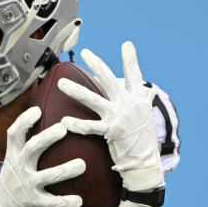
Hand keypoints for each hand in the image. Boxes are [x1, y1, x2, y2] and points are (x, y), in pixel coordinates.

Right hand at [0, 106, 85, 206]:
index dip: (24, 121)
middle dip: (47, 138)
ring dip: (65, 170)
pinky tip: (78, 200)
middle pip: (31, 149)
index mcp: (14, 155)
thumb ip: (25, 143)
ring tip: (82, 164)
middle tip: (63, 128)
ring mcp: (26, 185)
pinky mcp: (33, 202)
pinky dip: (65, 202)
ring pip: (46, 176)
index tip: (37, 110)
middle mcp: (19, 168)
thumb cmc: (15, 178)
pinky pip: (51, 202)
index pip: (14, 134)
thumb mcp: (14, 159)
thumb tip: (41, 113)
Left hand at [57, 42, 163, 192]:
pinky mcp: (112, 132)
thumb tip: (146, 88)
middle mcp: (129, 105)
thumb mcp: (146, 115)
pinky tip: (65, 122)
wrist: (145, 162)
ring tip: (61, 84)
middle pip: (110, 80)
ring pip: (94, 100)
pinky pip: (91, 126)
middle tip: (85, 53)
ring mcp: (120, 117)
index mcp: (138, 100)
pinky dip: (77, 125)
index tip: (126, 44)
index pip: (135, 75)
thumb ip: (143, 100)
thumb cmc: (143, 139)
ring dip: (76, 91)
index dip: (131, 60)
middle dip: (97, 65)